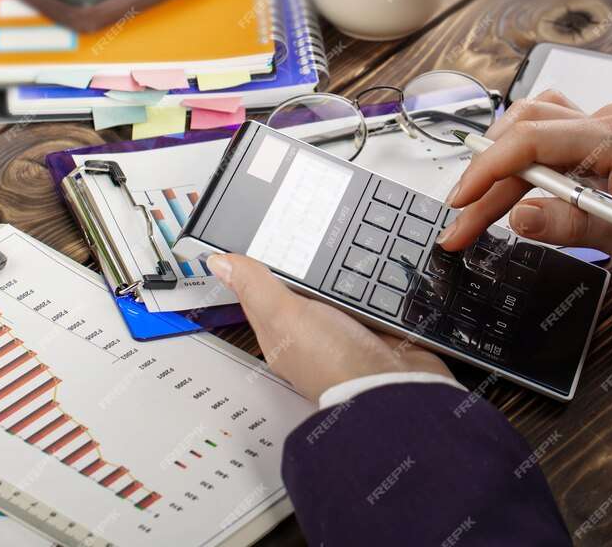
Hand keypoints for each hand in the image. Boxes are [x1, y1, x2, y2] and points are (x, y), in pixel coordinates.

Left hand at [206, 254, 452, 401]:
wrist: (393, 386)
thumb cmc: (335, 363)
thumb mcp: (284, 315)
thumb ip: (255, 287)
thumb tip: (218, 262)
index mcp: (278, 330)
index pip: (258, 289)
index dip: (254, 262)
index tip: (254, 233)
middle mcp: (309, 330)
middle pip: (297, 285)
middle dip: (298, 258)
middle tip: (296, 225)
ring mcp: (343, 326)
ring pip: (333, 285)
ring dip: (335, 265)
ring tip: (331, 233)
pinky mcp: (373, 323)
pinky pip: (366, 290)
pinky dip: (366, 276)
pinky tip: (367, 259)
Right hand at [437, 90, 611, 278]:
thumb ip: (572, 228)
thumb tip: (518, 219)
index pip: (532, 140)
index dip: (488, 169)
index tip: (461, 201)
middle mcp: (602, 121)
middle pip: (521, 133)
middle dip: (484, 178)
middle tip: (460, 222)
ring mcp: (596, 125)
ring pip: (525, 127)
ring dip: (495, 165)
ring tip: (476, 206)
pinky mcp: (590, 137)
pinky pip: (540, 135)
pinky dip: (515, 162)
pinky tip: (504, 188)